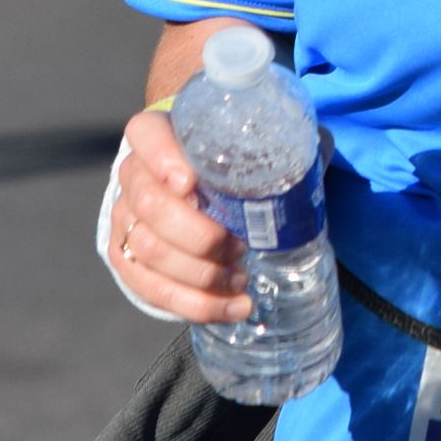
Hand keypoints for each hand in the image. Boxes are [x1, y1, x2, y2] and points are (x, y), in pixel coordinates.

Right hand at [106, 109, 250, 322]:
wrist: (187, 185)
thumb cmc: (222, 160)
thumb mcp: (236, 142)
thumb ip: (262, 139)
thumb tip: (317, 149)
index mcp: (153, 135)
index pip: (145, 134)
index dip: (163, 158)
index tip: (192, 182)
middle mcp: (133, 176)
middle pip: (151, 206)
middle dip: (199, 234)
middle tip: (240, 245)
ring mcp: (124, 220)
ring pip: (150, 252)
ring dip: (202, 274)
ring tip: (241, 278)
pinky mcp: (127, 260)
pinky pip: (151, 289)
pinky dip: (195, 304)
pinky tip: (232, 306)